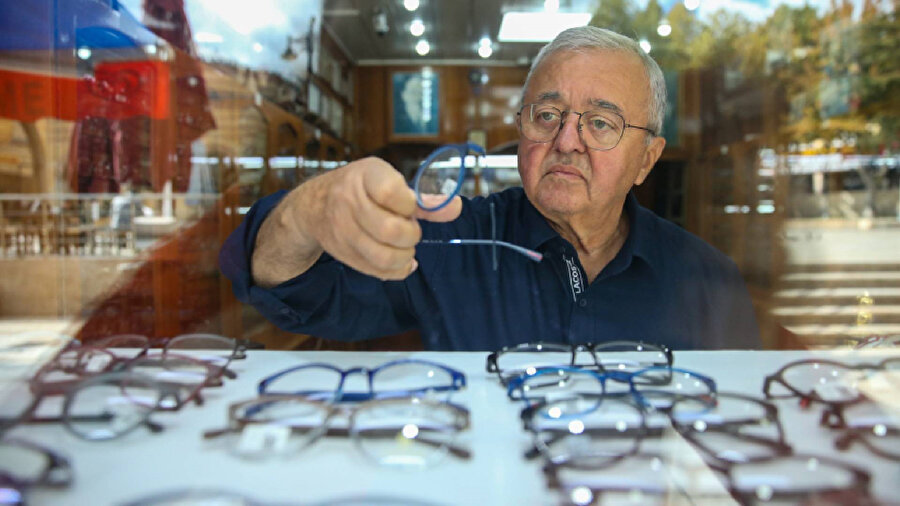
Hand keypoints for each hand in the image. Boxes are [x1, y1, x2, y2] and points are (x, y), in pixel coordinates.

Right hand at [252, 157, 461, 285]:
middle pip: (390, 230)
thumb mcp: (388, 180)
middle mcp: (348, 202)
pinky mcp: (343, 254)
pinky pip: (376, 271)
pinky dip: (397, 271)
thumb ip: (423, 197)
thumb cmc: (360, 188)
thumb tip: (455, 207)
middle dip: (411, 234)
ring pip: (384, 257)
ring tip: (407, 248)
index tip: (411, 206)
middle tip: (411, 230)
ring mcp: (343, 231)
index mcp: (364, 176)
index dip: (409, 205)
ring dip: (405, 256)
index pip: (390, 193)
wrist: (314, 205)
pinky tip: (403, 262)